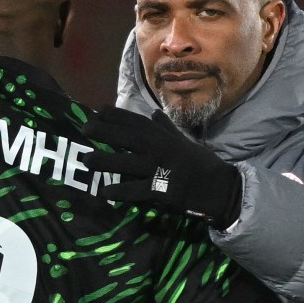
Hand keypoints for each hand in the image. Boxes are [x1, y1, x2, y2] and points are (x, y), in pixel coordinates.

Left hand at [81, 105, 242, 228]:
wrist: (219, 187)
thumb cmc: (200, 163)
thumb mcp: (184, 142)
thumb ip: (167, 129)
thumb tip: (155, 114)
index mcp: (164, 137)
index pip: (137, 122)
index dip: (116, 115)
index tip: (98, 110)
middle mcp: (160, 149)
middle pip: (128, 137)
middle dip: (105, 131)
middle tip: (85, 128)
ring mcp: (160, 169)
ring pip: (127, 163)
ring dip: (106, 160)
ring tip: (87, 159)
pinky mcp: (162, 190)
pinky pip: (136, 190)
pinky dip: (120, 191)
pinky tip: (104, 192)